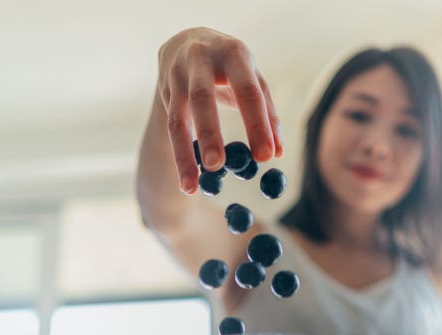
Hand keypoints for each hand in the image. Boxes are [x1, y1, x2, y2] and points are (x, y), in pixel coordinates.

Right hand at [157, 27, 282, 193]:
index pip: (248, 91)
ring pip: (177, 118)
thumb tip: (277, 152)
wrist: (185, 41)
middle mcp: (200, 60)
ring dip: (184, 154)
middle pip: (203, 98)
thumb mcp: (252, 79)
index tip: (265, 157)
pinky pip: (170, 129)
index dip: (257, 124)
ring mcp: (177, 76)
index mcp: (233, 54)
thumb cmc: (230, 67)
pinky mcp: (164, 92)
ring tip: (192, 186)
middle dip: (210, 133)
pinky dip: (179, 158)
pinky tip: (187, 183)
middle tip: (217, 165)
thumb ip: (266, 113)